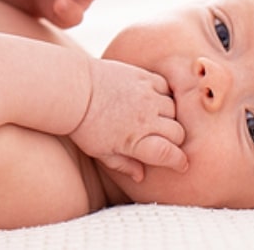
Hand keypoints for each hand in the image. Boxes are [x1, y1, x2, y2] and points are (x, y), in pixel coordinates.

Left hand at [72, 58, 186, 182]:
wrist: (73, 89)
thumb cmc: (83, 124)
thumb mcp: (99, 152)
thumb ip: (123, 165)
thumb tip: (141, 176)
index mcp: (135, 141)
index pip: (170, 154)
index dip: (179, 161)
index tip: (180, 163)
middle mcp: (145, 119)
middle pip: (177, 132)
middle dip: (174, 140)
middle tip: (164, 139)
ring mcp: (146, 96)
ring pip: (174, 110)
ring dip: (168, 116)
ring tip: (155, 118)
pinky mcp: (143, 78)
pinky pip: (165, 87)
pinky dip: (163, 94)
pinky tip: (152, 98)